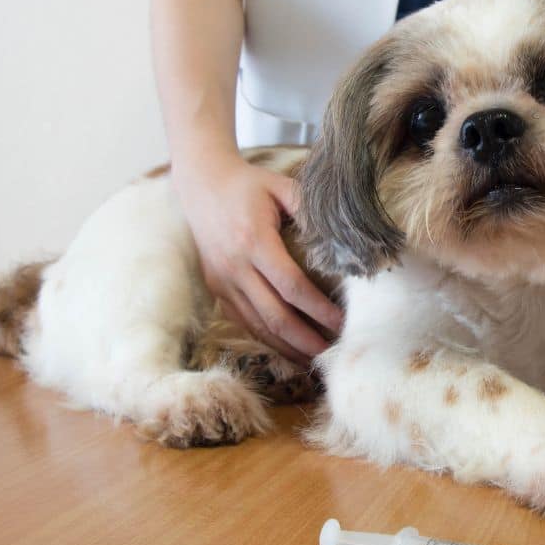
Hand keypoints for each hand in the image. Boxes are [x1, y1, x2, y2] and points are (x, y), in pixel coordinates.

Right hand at [173, 154, 342, 364]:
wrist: (201, 184)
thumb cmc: (249, 185)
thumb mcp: (282, 187)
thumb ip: (310, 211)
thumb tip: (342, 240)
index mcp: (253, 241)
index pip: (292, 287)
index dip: (319, 309)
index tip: (343, 323)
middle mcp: (234, 267)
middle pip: (275, 317)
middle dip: (307, 340)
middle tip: (335, 354)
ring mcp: (222, 282)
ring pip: (258, 326)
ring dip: (289, 348)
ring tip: (317, 359)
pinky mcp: (217, 290)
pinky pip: (244, 322)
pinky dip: (269, 339)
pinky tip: (291, 349)